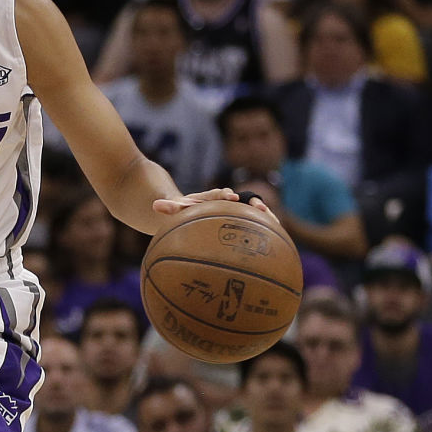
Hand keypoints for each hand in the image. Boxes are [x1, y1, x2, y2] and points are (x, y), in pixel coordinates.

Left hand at [152, 189, 284, 233]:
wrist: (192, 208)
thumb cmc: (184, 211)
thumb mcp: (176, 209)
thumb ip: (169, 207)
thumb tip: (155, 205)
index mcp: (211, 197)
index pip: (218, 194)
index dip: (225, 195)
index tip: (231, 197)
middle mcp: (226, 200)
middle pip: (243, 200)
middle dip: (251, 202)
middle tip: (260, 207)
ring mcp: (236, 208)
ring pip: (251, 209)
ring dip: (262, 214)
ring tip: (273, 221)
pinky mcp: (241, 217)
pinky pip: (254, 221)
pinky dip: (264, 225)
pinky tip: (276, 237)